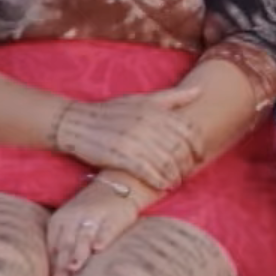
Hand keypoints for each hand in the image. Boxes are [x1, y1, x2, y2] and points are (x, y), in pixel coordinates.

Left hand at [46, 179, 141, 275]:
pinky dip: (103, 237)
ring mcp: (93, 217)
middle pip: (65, 245)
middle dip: (61, 266)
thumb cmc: (89, 212)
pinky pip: (107, 228)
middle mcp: (73, 218)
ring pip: (83, 237)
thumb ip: (63, 244)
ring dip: (78, 252)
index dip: (52, 266)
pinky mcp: (114, 217)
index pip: (53, 247)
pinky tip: (99, 248)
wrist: (116, 186)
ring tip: (74, 267)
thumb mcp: (70, 223)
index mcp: (59, 221)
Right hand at [52, 86, 204, 189]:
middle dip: (187, 164)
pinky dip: (159, 181)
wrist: (75, 122)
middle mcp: (147, 124)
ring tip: (175, 182)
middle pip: (180, 149)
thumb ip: (172, 97)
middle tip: (187, 173)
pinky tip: (162, 186)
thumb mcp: (142, 99)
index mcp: (155, 109)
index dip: (198, 146)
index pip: (189, 130)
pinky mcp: (120, 156)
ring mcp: (133, 140)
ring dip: (175, 176)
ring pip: (166, 163)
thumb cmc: (112, 111)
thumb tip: (200, 90)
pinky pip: (147, 172)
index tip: (200, 155)